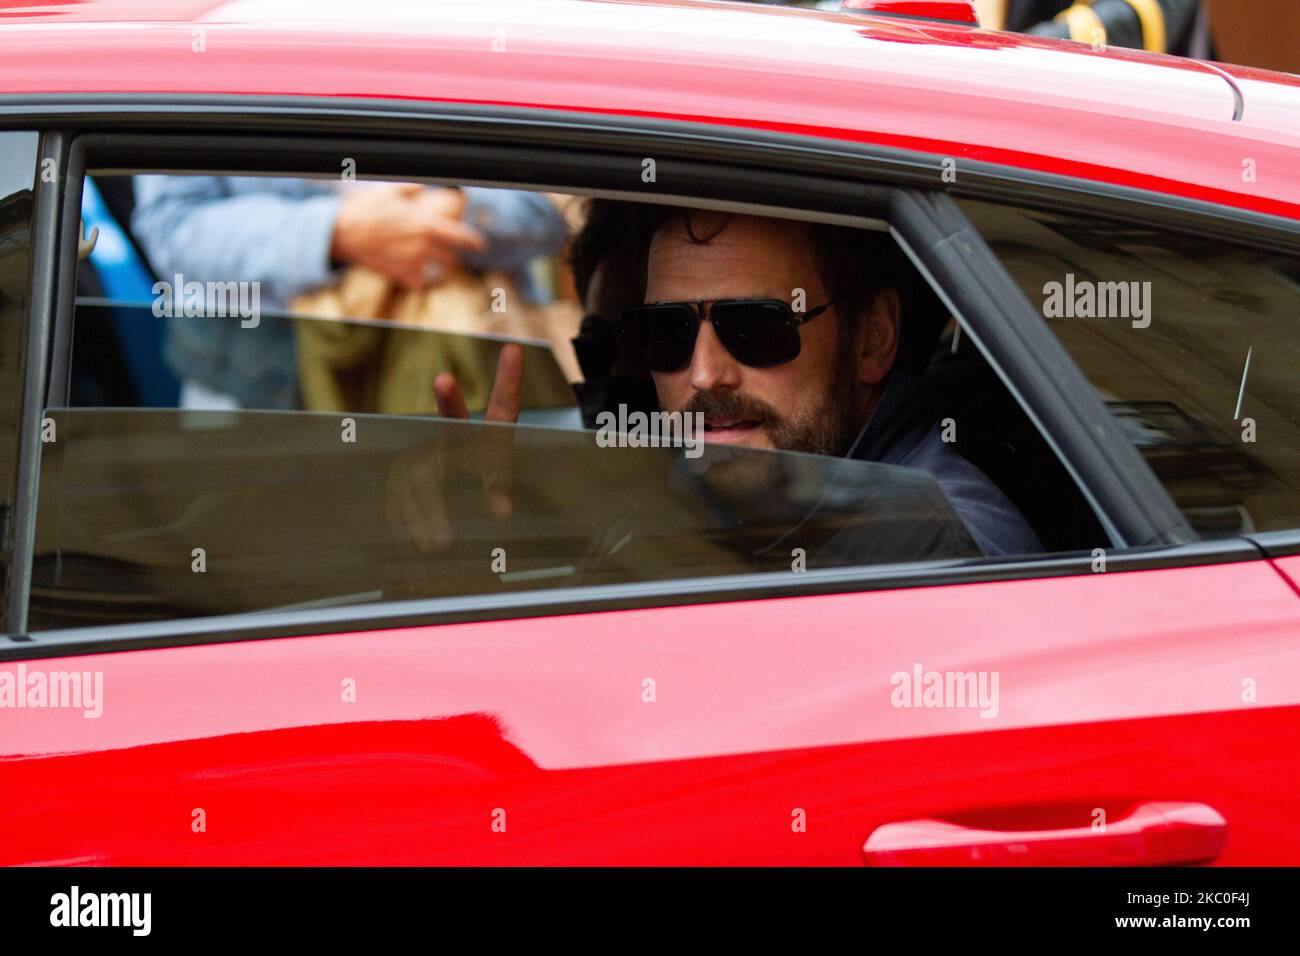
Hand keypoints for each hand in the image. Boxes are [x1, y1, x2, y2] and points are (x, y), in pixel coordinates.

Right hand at [331, 183, 485, 288]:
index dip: (474, 243)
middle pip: (451, 258)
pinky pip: (418, 282)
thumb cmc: (365, 209)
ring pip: (436, 271)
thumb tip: (424, 184)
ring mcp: (412, 263)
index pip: (462, 238)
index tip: (480, 245)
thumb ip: (413, 189)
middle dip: (450, 254)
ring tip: (427, 260)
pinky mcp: (400, 275)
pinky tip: (413, 271)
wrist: (342, 233)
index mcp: (426, 225)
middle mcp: (423, 246)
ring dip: (435, 266)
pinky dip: (418, 279)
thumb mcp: (391, 191)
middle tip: (446, 250)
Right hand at [386, 344, 524, 551]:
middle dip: (450, 401)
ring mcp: (426, 449)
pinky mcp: (402, 469)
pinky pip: (401, 489)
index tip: (515, 350)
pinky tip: (413, 543)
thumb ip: (498, 490)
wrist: (450, 491)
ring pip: (423, 469)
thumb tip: (502, 510)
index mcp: (487, 436)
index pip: (502, 407)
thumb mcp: (496, 482)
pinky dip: (408, 518)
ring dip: (428, 510)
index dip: (510, 380)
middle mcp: (454, 434)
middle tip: (445, 379)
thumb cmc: (482, 483)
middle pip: (452, 423)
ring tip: (436, 546)